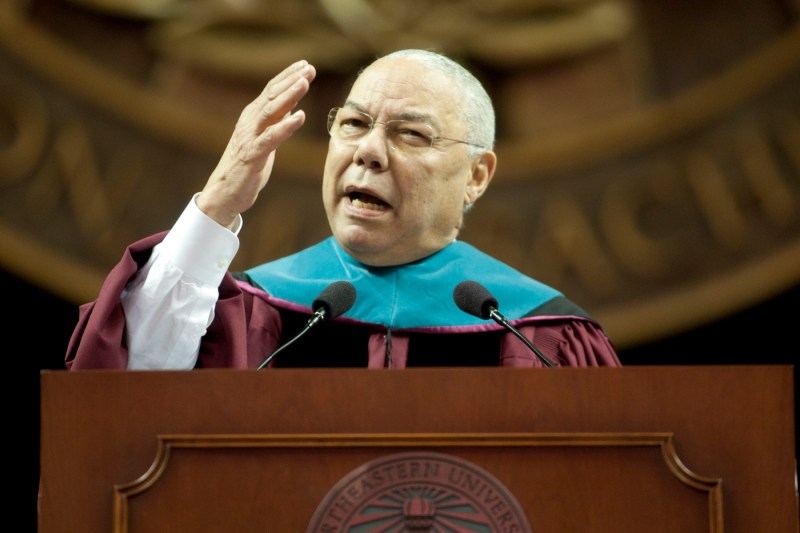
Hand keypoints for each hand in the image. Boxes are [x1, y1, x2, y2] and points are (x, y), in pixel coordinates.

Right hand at [197, 60, 316, 227]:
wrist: (225, 193)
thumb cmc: (246, 167)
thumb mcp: (265, 140)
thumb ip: (276, 123)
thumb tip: (292, 107)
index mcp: (253, 117)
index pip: (272, 91)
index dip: (288, 76)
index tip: (306, 65)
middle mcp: (250, 122)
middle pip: (272, 95)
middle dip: (291, 80)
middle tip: (309, 68)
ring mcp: (250, 137)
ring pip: (270, 111)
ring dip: (288, 95)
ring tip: (305, 83)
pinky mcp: (253, 155)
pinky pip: (272, 137)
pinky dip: (287, 125)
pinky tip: (301, 116)